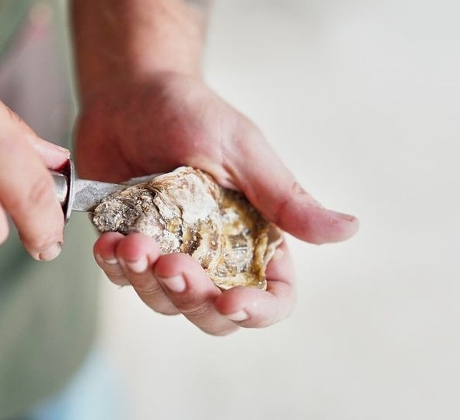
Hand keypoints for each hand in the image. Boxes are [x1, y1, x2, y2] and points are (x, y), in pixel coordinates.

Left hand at [75, 72, 358, 334]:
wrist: (130, 93)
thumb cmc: (192, 113)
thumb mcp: (243, 152)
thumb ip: (286, 199)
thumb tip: (349, 228)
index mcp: (253, 234)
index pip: (271, 295)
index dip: (257, 312)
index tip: (231, 302)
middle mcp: (214, 252)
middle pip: (213, 314)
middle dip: (191, 298)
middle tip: (170, 262)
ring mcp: (169, 251)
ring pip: (164, 302)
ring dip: (146, 282)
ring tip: (131, 243)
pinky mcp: (131, 245)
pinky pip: (123, 278)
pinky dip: (116, 267)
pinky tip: (110, 242)